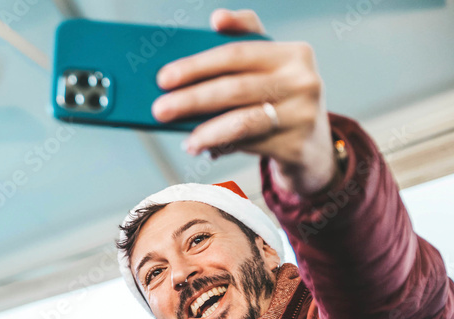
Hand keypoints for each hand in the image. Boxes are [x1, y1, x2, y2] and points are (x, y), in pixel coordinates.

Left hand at [152, 9, 335, 195]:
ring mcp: (303, 114)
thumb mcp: (267, 67)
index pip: (236, 53)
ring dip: (205, 131)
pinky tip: (201, 148)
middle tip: (159, 109)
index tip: (163, 77)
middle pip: (235, 88)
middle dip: (191, 99)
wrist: (311, 144)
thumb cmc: (278, 98)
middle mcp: (302, 80)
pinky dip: (220, 146)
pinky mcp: (297, 144)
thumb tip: (218, 18)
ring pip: (242, 121)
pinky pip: (249, 145)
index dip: (198, 64)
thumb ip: (243, 40)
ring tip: (183, 139)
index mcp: (292, 53)